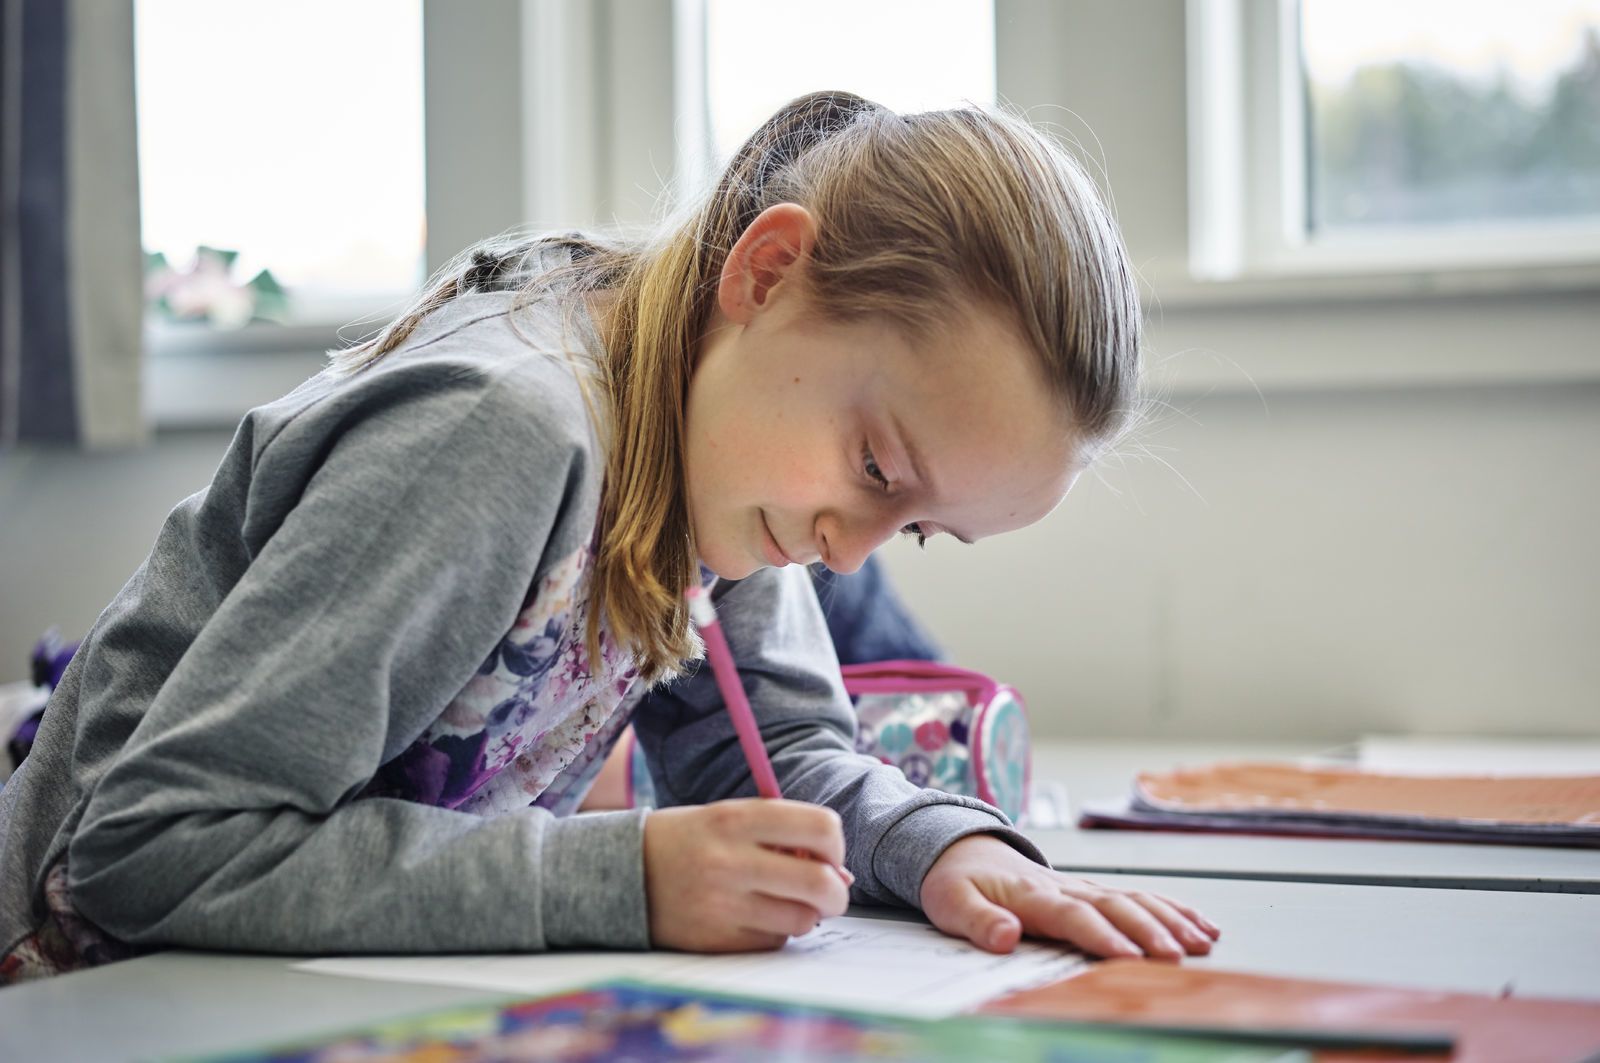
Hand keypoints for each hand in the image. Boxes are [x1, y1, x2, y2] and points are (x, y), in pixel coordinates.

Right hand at [643, 798, 853, 951]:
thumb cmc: (690, 841)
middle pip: (820, 882)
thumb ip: (783, 836)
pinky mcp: (716, 941)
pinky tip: (752, 917)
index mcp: (735, 819)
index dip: (835, 845)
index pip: (820, 827)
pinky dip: (775, 932)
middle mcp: (730, 861)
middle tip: (829, 891)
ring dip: (805, 914)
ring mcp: (722, 905)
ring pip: (802, 919)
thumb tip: (842, 877)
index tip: (827, 854)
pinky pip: (773, 941)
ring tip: (783, 902)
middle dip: (837, 891)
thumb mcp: (729, 819)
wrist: (620, 874)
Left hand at [920, 834, 1220, 957]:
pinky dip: (1172, 908)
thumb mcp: (951, 902)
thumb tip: (1004, 938)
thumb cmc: (955, 880)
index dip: (1100, 935)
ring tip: (1203, 941)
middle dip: (1149, 930)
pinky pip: (1138, 896)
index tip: (1127, 956)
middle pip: (1114, 906)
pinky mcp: (1092, 891)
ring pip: (1135, 899)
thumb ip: (978, 920)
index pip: (1072, 915)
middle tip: (1177, 956)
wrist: (961, 848)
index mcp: (1032, 894)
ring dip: (1169, 919)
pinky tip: (1201, 925)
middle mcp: (1064, 886)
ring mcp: (1082, 886)